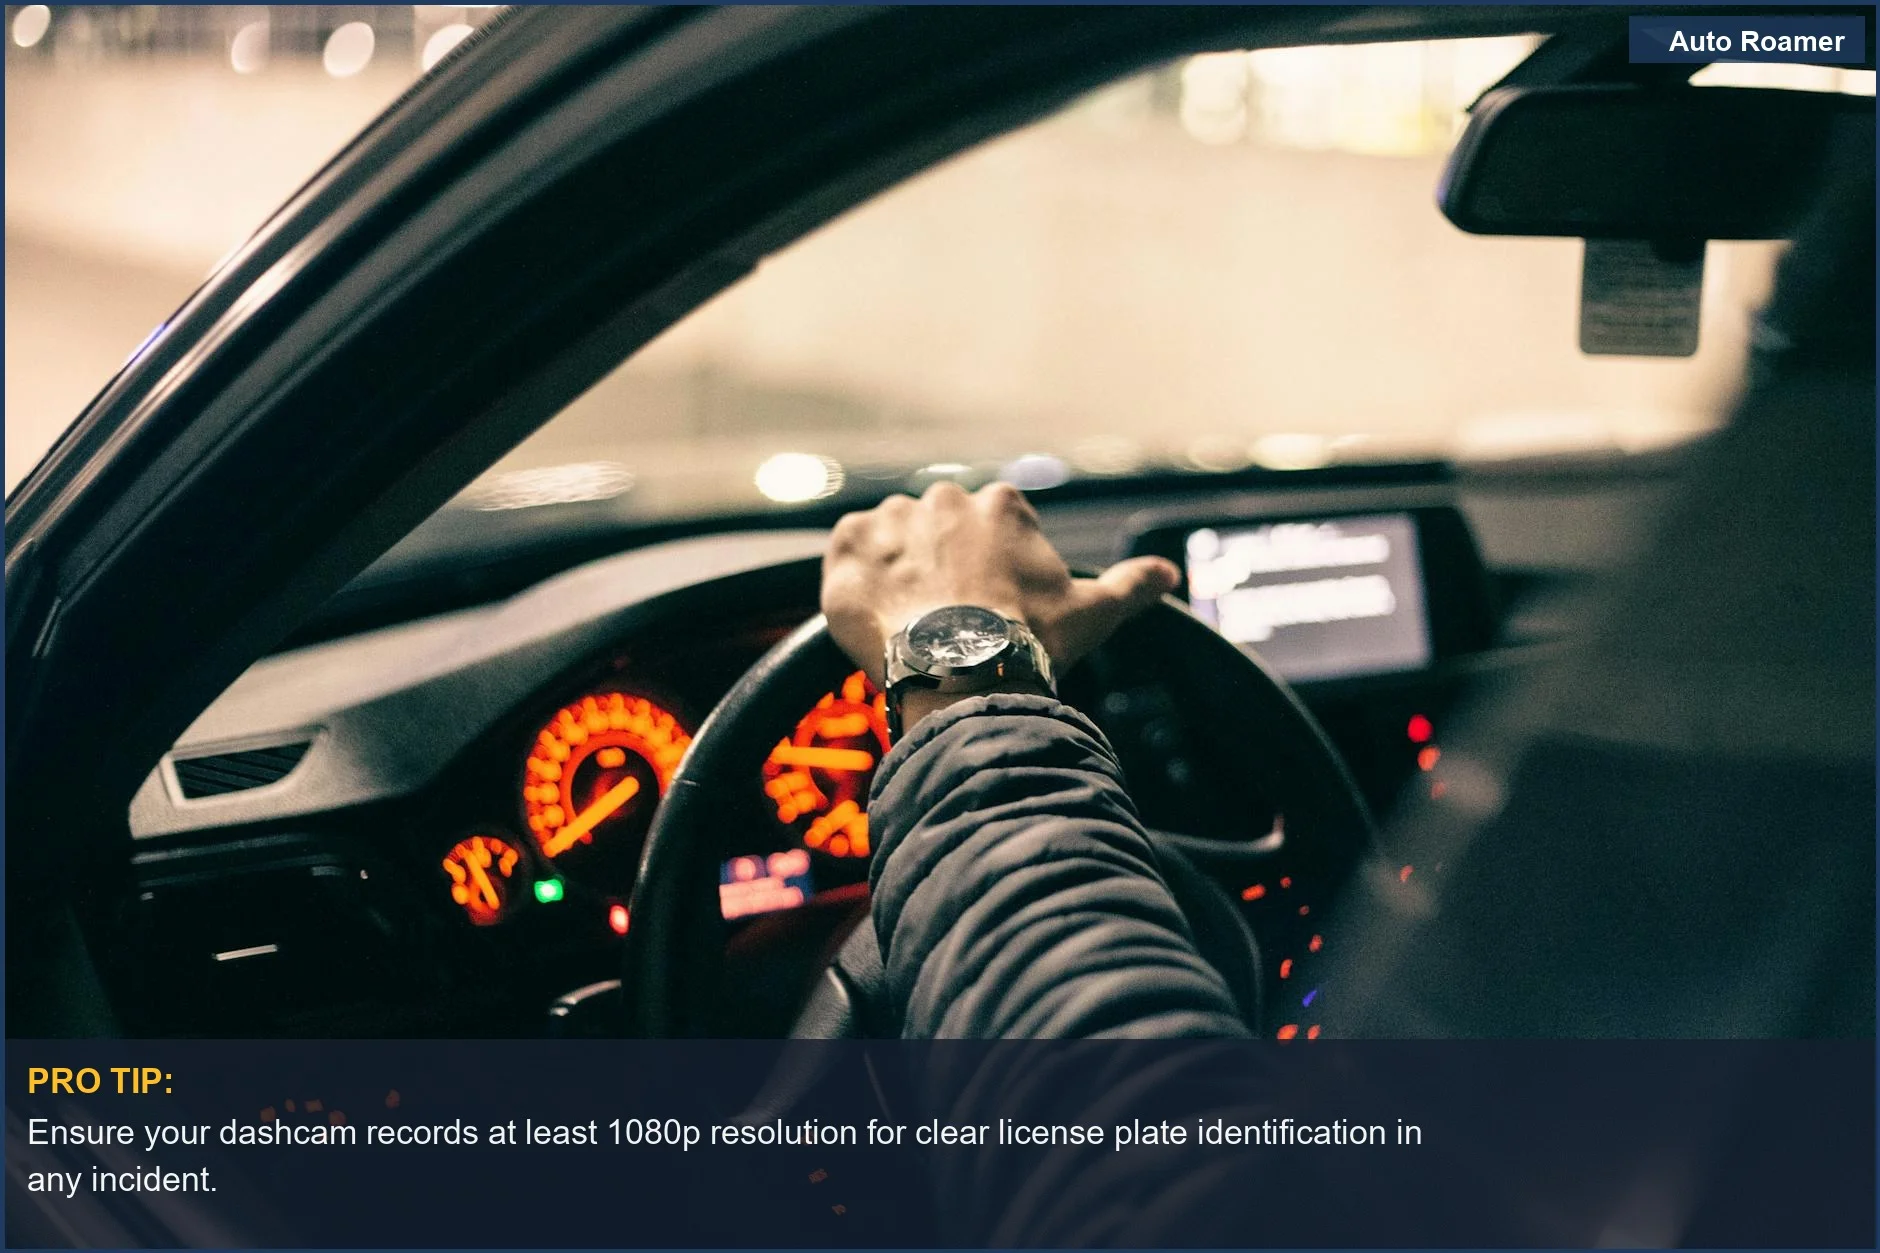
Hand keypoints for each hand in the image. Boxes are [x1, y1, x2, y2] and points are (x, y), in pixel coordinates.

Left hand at [821, 481, 1180, 692]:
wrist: (961, 672)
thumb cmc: (1030, 642)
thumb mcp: (1094, 612)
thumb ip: (1131, 585)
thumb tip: (1169, 574)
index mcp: (1001, 505)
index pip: (991, 528)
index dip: (990, 571)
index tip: (990, 606)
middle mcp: (943, 499)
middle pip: (938, 531)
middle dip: (940, 567)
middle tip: (948, 621)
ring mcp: (891, 519)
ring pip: (891, 540)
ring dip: (897, 571)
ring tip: (911, 623)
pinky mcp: (846, 546)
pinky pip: (845, 551)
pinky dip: (854, 578)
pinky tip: (876, 613)